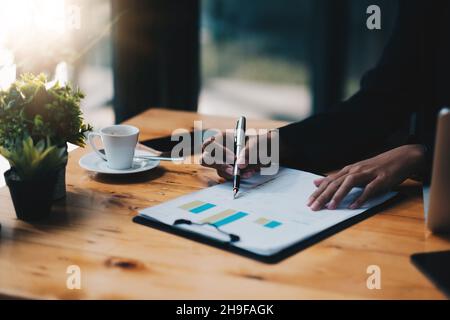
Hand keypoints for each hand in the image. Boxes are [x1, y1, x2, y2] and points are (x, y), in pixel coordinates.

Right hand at [201, 131, 271, 179]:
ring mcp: (223, 161)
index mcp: (222, 138)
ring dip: (232, 172)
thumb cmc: (261, 142)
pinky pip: (228, 176)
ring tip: (249, 170)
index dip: (215, 150)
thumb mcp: (257, 143)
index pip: (207, 144)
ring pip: (219, 170)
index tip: (231, 157)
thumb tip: (239, 165)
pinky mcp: (229, 170)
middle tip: (232, 169)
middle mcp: (219, 150)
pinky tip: (250, 172)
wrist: (270, 151)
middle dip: (218, 165)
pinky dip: (238, 176)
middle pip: (205, 159)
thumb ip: (248, 152)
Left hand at [307, 145, 425, 210]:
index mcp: (348, 170)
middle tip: (314, 207)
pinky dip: (360, 197)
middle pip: (335, 183)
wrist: (401, 158)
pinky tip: (353, 206)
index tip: (308, 202)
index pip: (329, 181)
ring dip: (339, 196)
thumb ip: (336, 178)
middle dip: (323, 196)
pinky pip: (369, 189)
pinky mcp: (381, 179)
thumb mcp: (355, 171)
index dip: (318, 192)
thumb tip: (316, 182)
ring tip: (331, 207)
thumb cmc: (376, 167)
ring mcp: (368, 174)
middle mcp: (355, 170)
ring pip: (349, 183)